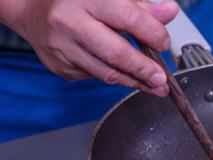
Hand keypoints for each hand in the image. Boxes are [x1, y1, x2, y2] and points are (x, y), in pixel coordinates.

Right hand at [12, 0, 177, 95]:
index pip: (128, 18)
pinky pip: (96, 77)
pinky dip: (116, 78)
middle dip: (143, 70)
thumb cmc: (76, 1)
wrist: (31, 11)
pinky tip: (129, 78)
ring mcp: (63, 48)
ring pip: (107, 73)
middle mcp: (71, 23)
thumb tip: (170, 12)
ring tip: (155, 86)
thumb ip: (141, 6)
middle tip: (162, 80)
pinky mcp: (61, 67)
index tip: (164, 43)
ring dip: (135, 82)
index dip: (152, 33)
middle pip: (116, 53)